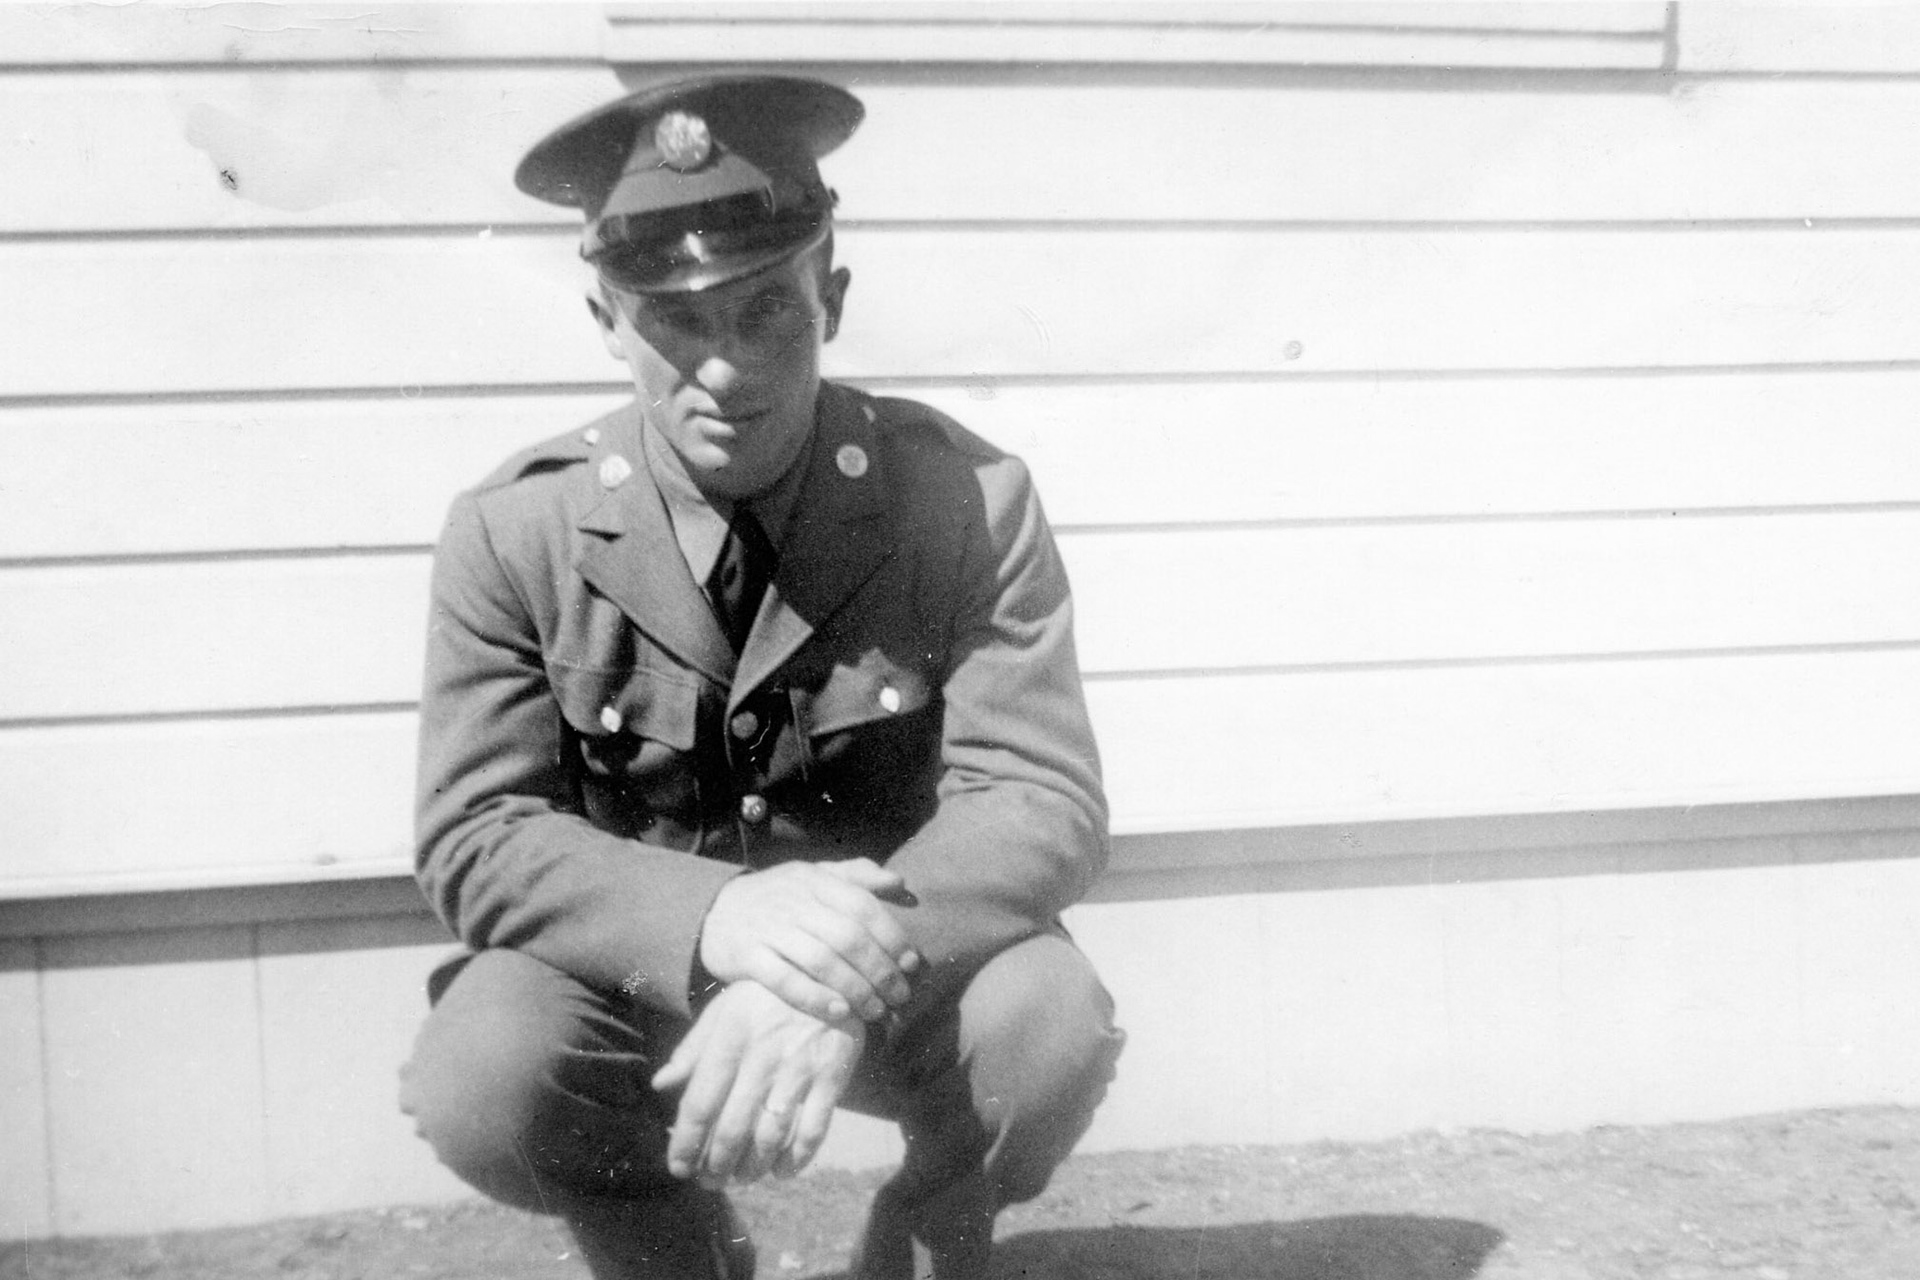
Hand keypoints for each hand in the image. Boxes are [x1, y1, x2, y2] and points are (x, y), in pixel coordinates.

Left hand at [651, 980, 865, 1185]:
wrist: (826, 971)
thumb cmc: (765, 996)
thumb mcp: (724, 1010)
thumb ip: (692, 1049)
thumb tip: (660, 1084)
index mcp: (729, 1041)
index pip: (699, 1105)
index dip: (686, 1144)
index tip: (678, 1167)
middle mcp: (761, 1058)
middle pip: (732, 1129)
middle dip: (716, 1166)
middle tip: (710, 1182)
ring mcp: (799, 1070)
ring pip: (771, 1137)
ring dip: (752, 1168)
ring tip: (741, 1178)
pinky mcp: (832, 1077)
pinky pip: (813, 1131)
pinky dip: (796, 1159)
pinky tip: (782, 1170)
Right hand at [698, 858, 919, 1022]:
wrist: (713, 912)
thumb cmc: (778, 897)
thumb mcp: (813, 876)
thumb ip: (855, 876)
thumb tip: (899, 882)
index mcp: (815, 881)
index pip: (862, 906)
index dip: (892, 936)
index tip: (912, 963)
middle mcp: (794, 903)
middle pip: (847, 937)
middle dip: (880, 970)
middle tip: (900, 995)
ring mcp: (769, 930)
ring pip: (821, 961)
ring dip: (855, 989)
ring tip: (877, 1011)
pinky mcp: (747, 958)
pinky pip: (784, 981)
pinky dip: (814, 998)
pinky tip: (840, 1013)